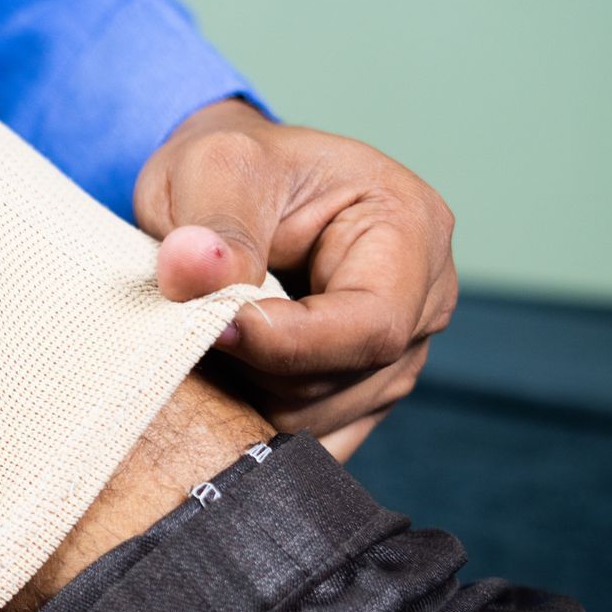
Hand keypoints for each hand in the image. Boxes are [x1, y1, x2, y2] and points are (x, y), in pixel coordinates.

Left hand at [135, 97, 457, 458]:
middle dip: (254, 369)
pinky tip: (221, 384)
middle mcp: (422, 303)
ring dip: (245, 397)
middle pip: (340, 385)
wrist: (228, 189)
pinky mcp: (357, 398)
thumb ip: (213, 224)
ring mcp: (397, 359)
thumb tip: (196, 273)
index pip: (370, 325)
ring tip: (204, 343)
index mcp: (410, 230)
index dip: (286, 343)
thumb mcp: (214, 167)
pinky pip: (306, 444)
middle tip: (189, 326)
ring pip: (316, 424)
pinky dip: (252, 426)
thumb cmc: (232, 167)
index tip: (212, 330)